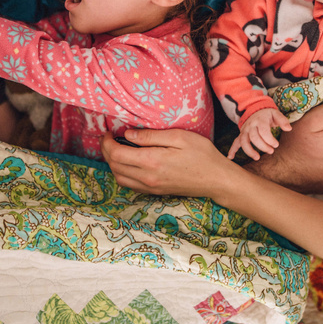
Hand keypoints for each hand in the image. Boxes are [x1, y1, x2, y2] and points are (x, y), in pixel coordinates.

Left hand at [102, 129, 233, 197]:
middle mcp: (147, 177)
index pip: (116, 153)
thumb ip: (151, 135)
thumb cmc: (202, 154)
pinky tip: (127, 162)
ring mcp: (150, 187)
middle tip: (109, 137)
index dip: (107, 141)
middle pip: (114, 166)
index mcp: (151, 161)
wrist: (216, 180)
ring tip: (116, 148)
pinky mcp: (154, 192)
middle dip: (106, 150)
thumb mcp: (179, 137)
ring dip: (112, 163)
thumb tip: (128, 134)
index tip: (108, 131)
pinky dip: (122, 173)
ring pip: (119, 177)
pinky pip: (129, 185)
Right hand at [229, 108, 291, 160]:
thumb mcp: (276, 114)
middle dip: (263, 146)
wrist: (255, 109)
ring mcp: (245, 130)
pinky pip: (235, 142)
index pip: (263, 131)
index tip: (276, 145)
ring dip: (249, 151)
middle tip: (271, 151)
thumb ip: (282, 121)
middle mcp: (250, 125)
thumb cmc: (267, 114)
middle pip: (254, 137)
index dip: (270, 139)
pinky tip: (230, 157)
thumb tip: (289, 129)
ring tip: (257, 158)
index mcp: (260, 120)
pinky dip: (232, 150)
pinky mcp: (241, 135)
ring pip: (243, 141)